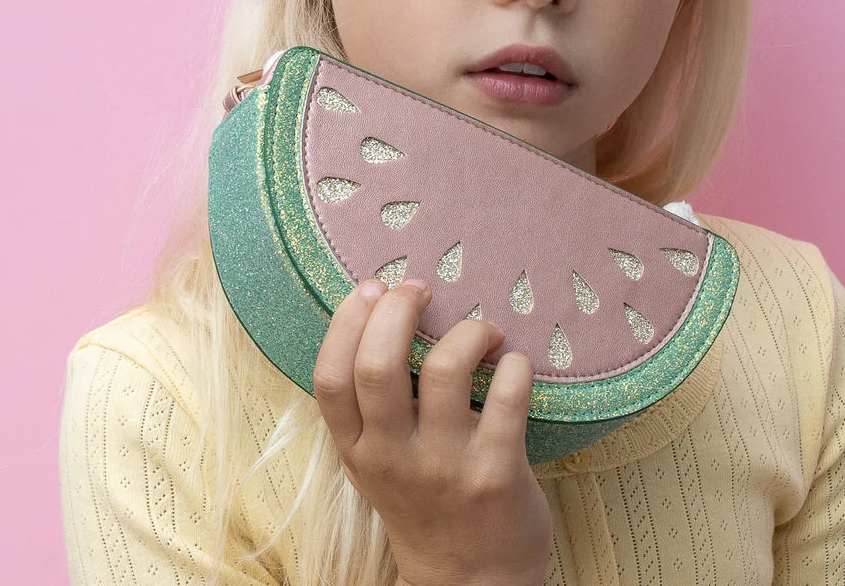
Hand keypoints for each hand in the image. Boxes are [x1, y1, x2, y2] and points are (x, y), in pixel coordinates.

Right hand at [312, 277, 553, 585]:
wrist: (472, 583)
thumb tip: (382, 310)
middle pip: (378, 364)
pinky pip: (508, 395)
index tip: (373, 288)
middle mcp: (394, 459)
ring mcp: (446, 467)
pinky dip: (515, 364)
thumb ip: (370, 405)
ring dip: (469, 331)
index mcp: (358, 451)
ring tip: (483, 333)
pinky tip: (513, 365)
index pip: (329, 378)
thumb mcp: (376, 463)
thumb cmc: (422, 501)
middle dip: (399, 309)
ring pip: (445, 369)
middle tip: (422, 291)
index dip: (347, 322)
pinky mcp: (497, 472)